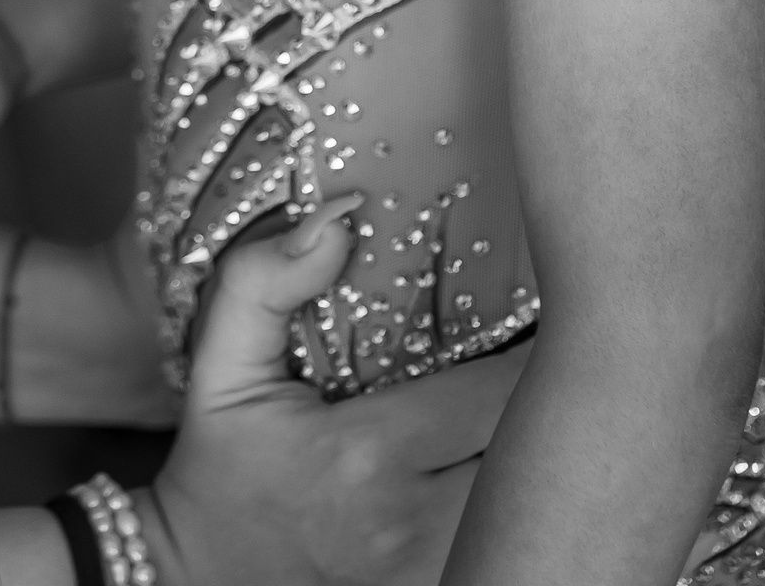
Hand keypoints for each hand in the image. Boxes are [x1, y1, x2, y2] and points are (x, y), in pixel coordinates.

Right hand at [146, 205, 529, 585]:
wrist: (203, 574)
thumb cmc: (221, 460)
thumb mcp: (221, 362)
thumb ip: (263, 280)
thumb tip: (340, 215)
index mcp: (366, 454)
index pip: (499, 394)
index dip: (535, 350)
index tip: (543, 311)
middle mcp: (411, 522)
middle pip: (532, 454)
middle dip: (549, 399)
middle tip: (562, 349)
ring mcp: (430, 572)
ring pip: (530, 506)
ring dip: (539, 452)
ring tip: (540, 402)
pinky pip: (504, 540)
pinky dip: (517, 503)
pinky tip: (503, 463)